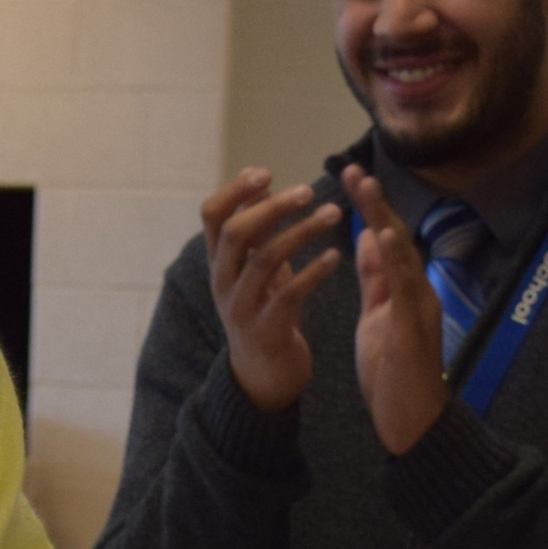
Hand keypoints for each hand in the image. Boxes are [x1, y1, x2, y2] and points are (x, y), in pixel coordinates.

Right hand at [201, 168, 344, 414]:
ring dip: (301, 232)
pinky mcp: (267, 330)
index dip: (236, 190)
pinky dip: (314, 272)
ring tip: (334, 214)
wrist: (263, 375)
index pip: (211, 215)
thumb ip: (257, 229)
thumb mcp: (256, 268)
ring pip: (265, 260)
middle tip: (308, 190)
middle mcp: (223, 282)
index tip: (267, 173)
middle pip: (236, 233)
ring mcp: (241, 308)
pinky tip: (336, 257)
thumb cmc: (265, 310)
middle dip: (272, 206)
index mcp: (218, 262)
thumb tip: (261, 182)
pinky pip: (289, 295)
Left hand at [341, 171, 452, 459]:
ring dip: (384, 218)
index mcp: (402, 290)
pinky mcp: (416, 327)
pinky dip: (397, 258)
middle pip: (395, 237)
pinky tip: (383, 235)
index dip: (368, 209)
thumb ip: (377, 282)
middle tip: (354, 169)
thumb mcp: (378, 318)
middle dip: (374, 203)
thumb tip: (370, 242)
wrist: (412, 421)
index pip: (384, 240)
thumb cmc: (395, 373)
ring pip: (404, 253)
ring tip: (366, 188)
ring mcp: (420, 307)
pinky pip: (407, 287)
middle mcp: (416, 291)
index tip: (350, 179)